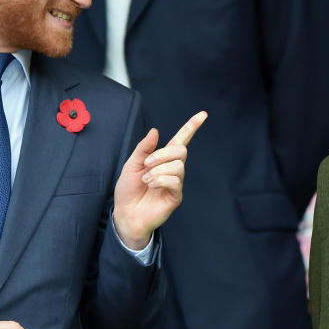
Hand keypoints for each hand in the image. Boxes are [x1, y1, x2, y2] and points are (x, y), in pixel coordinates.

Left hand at [113, 111, 207, 249]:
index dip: (192, 127)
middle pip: (181, 150)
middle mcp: (173, 169)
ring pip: (178, 165)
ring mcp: (176, 183)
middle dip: (162, 154)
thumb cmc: (128, 190)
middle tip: (146, 164)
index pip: (181, 140)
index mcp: (163, 159)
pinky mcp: (176, 196)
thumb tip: (155, 131)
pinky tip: (151, 185)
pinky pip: (175, 181)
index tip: (203, 114)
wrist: (125, 213)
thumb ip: (144, 148)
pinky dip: (160, 180)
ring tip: (146, 179)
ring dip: (158, 170)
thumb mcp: (131, 164)